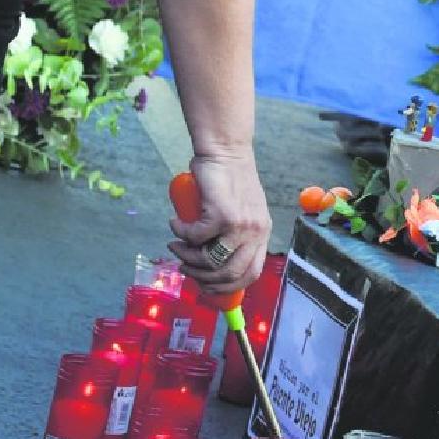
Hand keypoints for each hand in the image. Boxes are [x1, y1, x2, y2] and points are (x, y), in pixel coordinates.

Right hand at [168, 154, 272, 293]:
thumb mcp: (240, 211)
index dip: (227, 287)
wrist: (225, 151)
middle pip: (229, 274)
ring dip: (187, 257)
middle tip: (184, 267)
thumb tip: (210, 264)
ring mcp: (241, 225)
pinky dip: (180, 233)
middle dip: (202, 278)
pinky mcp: (222, 215)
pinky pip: (195, 237)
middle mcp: (256, 232)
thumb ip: (234, 234)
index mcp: (262, 233)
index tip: (206, 287)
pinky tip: (176, 223)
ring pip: (210, 261)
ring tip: (176, 245)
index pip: (251, 273)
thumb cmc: (228, 180)